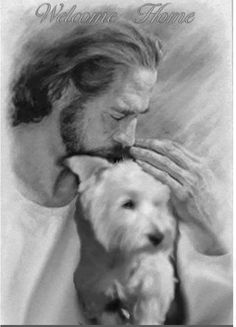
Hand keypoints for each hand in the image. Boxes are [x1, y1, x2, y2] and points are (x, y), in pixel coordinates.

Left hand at [130, 138, 224, 253]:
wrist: (213, 222)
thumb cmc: (203, 202)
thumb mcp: (199, 180)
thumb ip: (185, 170)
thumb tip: (164, 163)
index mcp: (200, 163)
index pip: (175, 147)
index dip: (158, 142)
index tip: (144, 141)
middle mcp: (196, 169)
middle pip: (168, 150)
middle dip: (150, 144)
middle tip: (135, 142)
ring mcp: (190, 181)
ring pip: (164, 161)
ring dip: (147, 154)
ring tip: (134, 151)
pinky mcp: (183, 193)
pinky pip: (163, 176)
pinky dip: (150, 168)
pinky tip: (140, 164)